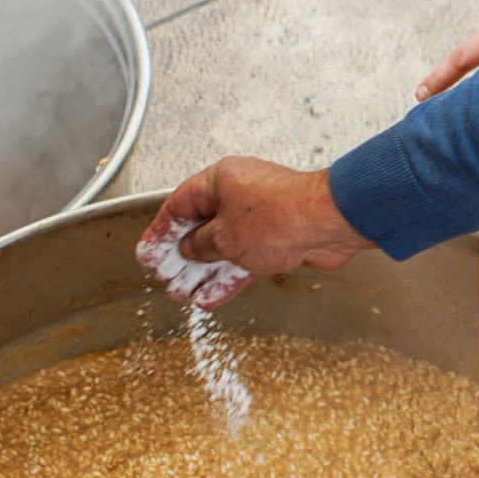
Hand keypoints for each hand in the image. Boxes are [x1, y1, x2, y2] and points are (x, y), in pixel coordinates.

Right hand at [159, 159, 367, 279]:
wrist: (329, 224)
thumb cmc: (282, 216)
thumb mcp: (225, 237)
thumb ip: (201, 245)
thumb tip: (190, 248)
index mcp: (220, 180)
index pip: (179, 205)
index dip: (161, 231)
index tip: (148, 252)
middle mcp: (239, 194)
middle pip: (201, 227)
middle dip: (182, 256)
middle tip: (166, 276)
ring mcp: (259, 217)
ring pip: (222, 247)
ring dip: (203, 272)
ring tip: (184, 293)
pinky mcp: (277, 238)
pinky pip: (244, 259)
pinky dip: (228, 278)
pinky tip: (212, 297)